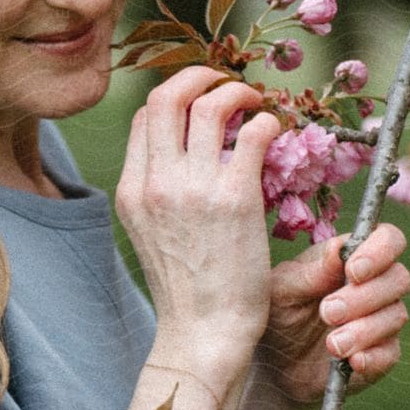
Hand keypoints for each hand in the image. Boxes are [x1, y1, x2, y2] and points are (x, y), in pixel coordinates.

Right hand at [115, 67, 282, 393]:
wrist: (203, 334)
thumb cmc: (187, 291)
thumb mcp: (151, 234)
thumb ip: (159, 192)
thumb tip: (184, 155)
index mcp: (132, 190)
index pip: (147, 115)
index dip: (178, 96)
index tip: (204, 101)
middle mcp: (156, 182)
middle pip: (169, 95)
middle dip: (202, 76)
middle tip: (228, 84)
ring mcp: (194, 188)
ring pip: (211, 103)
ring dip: (239, 92)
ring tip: (256, 104)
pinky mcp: (236, 198)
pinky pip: (254, 134)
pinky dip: (268, 122)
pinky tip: (276, 134)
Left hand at [259, 223, 409, 405]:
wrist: (271, 363)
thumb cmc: (277, 312)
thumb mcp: (282, 290)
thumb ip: (311, 272)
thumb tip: (338, 248)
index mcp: (351, 257)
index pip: (388, 239)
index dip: (381, 251)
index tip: (353, 271)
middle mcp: (374, 285)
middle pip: (399, 278)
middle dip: (364, 296)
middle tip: (327, 312)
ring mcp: (380, 320)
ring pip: (396, 316)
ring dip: (365, 330)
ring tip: (332, 344)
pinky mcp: (379, 354)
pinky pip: (390, 353)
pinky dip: (374, 357)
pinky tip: (353, 361)